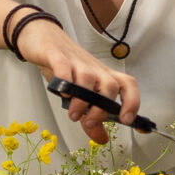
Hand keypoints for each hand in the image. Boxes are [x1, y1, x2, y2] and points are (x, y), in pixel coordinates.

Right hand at [19, 20, 138, 143]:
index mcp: (103, 76)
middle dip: (102, 109)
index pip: (127, 85)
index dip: (132, 102)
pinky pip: (64, 67)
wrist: (42, 35)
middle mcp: (93, 68)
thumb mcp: (79, 93)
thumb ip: (91, 117)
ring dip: (82, 101)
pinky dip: (65, 81)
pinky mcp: (56, 55)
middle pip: (110, 85)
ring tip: (73, 115)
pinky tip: (62, 93)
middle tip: (89, 123)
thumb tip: (102, 139)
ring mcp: (75, 61)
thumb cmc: (64, 66)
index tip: (127, 120)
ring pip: (88, 78)